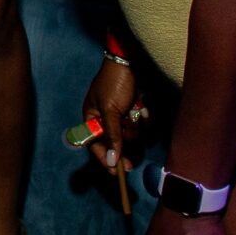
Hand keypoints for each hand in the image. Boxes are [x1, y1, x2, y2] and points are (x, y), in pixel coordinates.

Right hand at [83, 57, 143, 172]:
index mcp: (92, 118)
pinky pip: (142, 125)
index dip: (104, 159)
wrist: (131, 61)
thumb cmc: (114, 83)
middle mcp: (106, 119)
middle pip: (115, 144)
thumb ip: (112, 136)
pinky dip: (144, 117)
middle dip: (124, 145)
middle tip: (132, 164)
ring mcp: (122, 115)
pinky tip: (143, 106)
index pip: (95, 145)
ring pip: (131, 135)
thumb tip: (112, 160)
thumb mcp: (110, 110)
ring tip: (137, 113)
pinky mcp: (135, 111)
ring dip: (135, 127)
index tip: (115, 173)